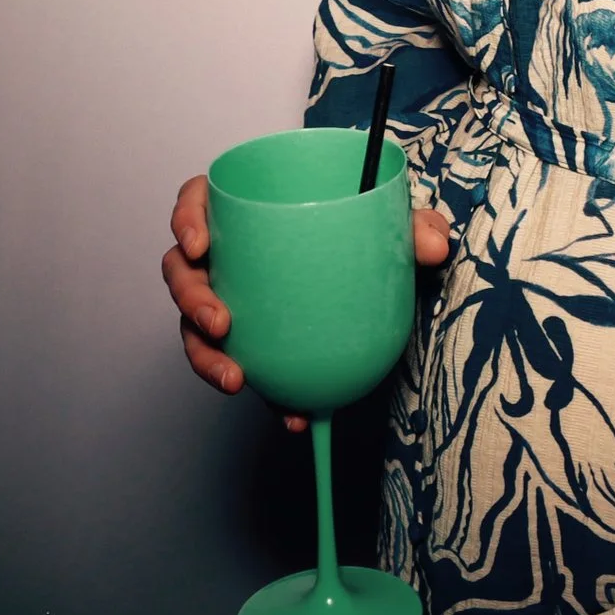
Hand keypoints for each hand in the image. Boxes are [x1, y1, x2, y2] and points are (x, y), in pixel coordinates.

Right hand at [163, 173, 451, 430]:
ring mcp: (227, 297)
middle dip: (191, 299)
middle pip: (182, 270)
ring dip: (206, 356)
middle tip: (220, 322)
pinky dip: (262, 392)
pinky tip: (288, 412)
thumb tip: (432, 244)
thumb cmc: (365, 233)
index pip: (196, 202)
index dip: (186, 219)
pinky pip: (237, 364)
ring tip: (236, 377)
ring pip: (194, 326)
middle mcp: (226, 254)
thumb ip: (415, 226)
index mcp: (243, 210)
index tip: (199, 245)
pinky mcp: (246, 340)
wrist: (373, 280)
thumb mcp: (392, 223)